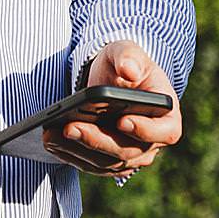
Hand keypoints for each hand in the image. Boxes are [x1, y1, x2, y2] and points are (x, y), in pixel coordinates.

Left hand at [45, 40, 182, 173]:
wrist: (109, 79)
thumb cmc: (123, 65)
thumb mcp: (127, 52)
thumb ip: (129, 58)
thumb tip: (129, 70)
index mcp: (167, 118)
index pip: (163, 132)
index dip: (145, 130)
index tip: (122, 121)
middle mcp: (151, 144)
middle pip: (127, 151)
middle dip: (96, 140)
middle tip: (70, 127)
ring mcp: (130, 156)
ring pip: (105, 162)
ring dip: (77, 150)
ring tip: (51, 134)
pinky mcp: (108, 162)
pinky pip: (90, 165)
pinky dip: (70, 155)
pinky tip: (51, 141)